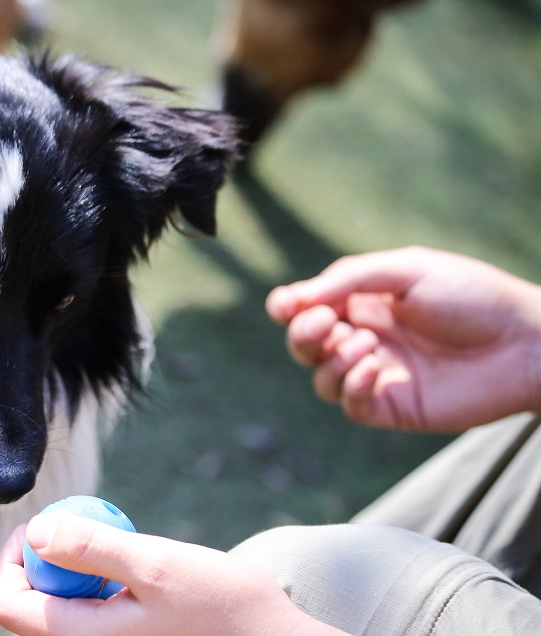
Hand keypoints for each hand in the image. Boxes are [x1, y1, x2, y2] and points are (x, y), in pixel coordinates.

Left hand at [0, 515, 346, 635]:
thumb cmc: (222, 607)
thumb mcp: (155, 565)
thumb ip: (92, 547)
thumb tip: (36, 533)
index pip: (11, 608)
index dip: (10, 562)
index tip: (35, 526)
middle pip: (31, 608)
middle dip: (39, 561)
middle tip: (65, 523)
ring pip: (61, 608)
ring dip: (69, 570)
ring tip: (106, 542)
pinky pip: (90, 612)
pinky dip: (95, 583)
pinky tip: (128, 565)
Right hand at [266, 247, 540, 431]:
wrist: (526, 343)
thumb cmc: (474, 297)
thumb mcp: (408, 269)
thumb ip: (349, 278)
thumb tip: (296, 299)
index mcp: (366, 302)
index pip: (307, 308)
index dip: (288, 307)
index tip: (287, 306)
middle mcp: (366, 338)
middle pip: (304, 344)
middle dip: (304, 333)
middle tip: (326, 323)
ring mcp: (378, 375)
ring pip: (321, 377)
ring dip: (331, 359)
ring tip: (366, 345)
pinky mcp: (394, 407)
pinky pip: (350, 405)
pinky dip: (351, 386)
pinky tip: (376, 368)